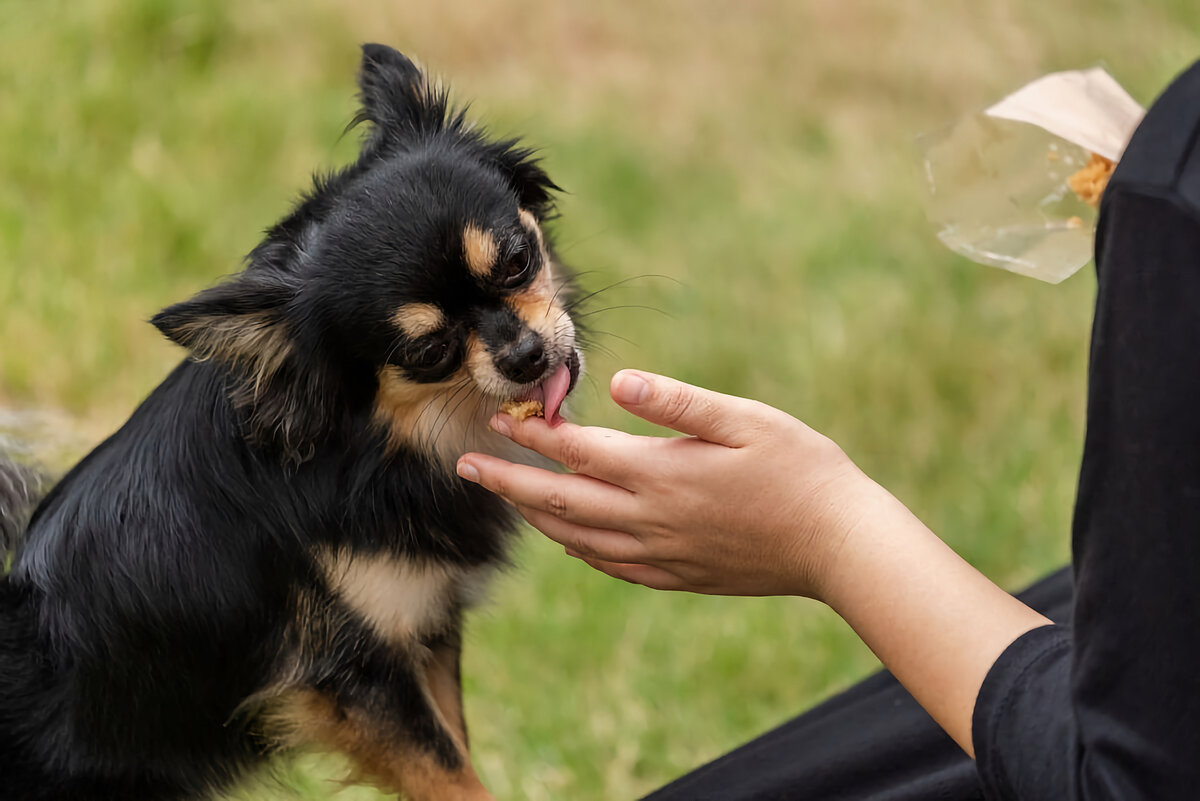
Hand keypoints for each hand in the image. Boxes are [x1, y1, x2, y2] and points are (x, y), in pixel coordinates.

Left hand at [456, 370, 882, 599]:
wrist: (838, 545)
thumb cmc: (800, 469)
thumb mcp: (745, 420)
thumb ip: (678, 402)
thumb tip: (621, 381)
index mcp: (661, 473)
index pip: (577, 451)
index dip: (533, 435)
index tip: (498, 420)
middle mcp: (650, 518)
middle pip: (560, 501)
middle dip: (508, 483)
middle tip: (466, 467)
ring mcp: (662, 553)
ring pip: (578, 538)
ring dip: (537, 517)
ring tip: (510, 500)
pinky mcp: (679, 575)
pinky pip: (612, 566)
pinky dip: (580, 550)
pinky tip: (572, 543)